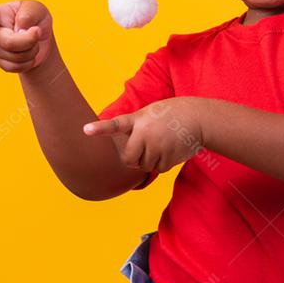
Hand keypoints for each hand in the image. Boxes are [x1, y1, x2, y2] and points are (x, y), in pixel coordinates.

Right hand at [0, 0, 55, 72]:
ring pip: (16, 56)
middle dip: (28, 40)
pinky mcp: (1, 62)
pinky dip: (29, 61)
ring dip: (32, 50)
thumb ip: (29, 15)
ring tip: (31, 40)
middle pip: (9, 42)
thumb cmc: (35, 17)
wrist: (39, 38)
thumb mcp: (37, 9)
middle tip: (37, 32)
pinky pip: (17, 67)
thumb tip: (21, 31)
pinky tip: (28, 53)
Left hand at [83, 97, 205, 174]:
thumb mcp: (150, 113)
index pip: (115, 125)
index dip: (100, 129)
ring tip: (163, 143)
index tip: (85, 130)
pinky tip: (172, 148)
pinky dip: (164, 163)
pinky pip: (159, 169)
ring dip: (151, 160)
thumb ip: (135, 128)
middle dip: (134, 159)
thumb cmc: (169, 115)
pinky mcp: (169, 157)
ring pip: (145, 166)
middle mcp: (145, 133)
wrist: (197, 118)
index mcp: (138, 120)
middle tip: (144, 148)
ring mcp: (157, 146)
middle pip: (128, 159)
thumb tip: (128, 155)